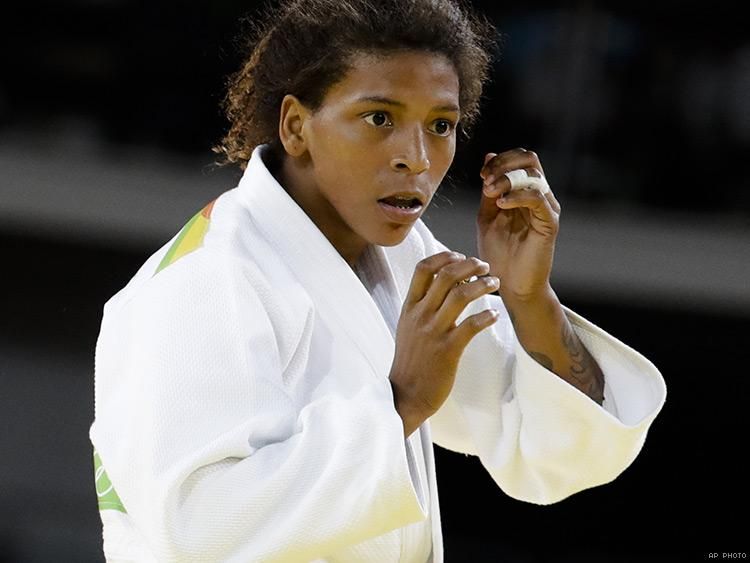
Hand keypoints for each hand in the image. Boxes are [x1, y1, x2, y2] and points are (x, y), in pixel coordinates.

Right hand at [390, 251, 500, 435]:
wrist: (405, 394)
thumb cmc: (411, 361)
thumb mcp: (408, 327)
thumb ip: (421, 306)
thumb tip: (442, 285)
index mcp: (409, 307)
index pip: (423, 269)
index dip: (444, 257)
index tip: (460, 255)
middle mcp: (420, 315)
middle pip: (445, 276)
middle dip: (468, 265)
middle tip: (484, 265)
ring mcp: (433, 332)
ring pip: (460, 296)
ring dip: (481, 285)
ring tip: (494, 282)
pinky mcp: (448, 350)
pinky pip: (471, 326)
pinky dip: (486, 316)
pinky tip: (495, 315)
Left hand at [477, 148, 561, 300]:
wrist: (510, 283)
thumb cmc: (499, 252)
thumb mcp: (487, 214)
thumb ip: (489, 188)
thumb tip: (489, 156)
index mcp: (526, 191)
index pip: (521, 159)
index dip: (500, 160)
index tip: (482, 175)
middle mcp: (541, 196)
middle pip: (530, 159)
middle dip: (504, 164)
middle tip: (486, 180)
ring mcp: (547, 208)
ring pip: (534, 175)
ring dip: (508, 179)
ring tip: (490, 193)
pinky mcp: (549, 223)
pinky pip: (537, 198)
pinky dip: (517, 196)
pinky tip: (501, 204)